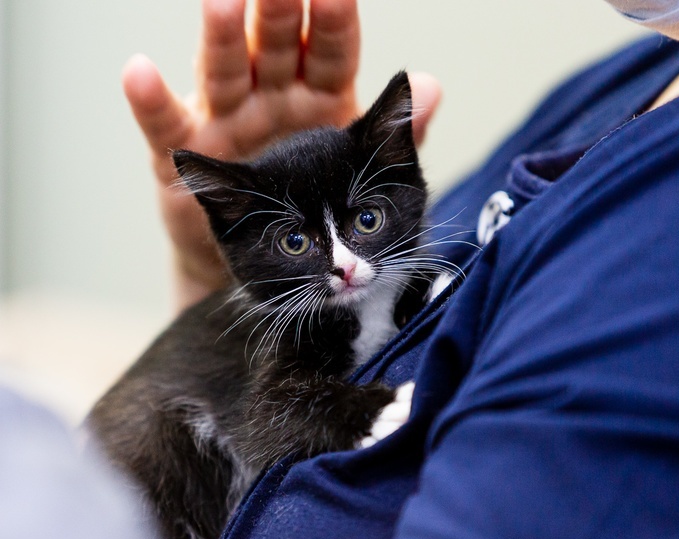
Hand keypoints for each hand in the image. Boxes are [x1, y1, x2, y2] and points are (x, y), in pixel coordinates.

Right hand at [122, 0, 440, 311]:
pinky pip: (167, 124)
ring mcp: (227, 120)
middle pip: (276, 48)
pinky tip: (140, 72)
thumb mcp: (360, 174)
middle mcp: (271, 97)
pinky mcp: (189, 154)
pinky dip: (152, 101)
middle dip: (279, 13)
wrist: (276, 262)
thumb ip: (397, 138)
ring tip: (221, 2)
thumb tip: (429, 87)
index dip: (334, 21)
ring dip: (221, 39)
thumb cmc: (317, 206)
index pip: (331, 51)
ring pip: (224, 72)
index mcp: (318, 97)